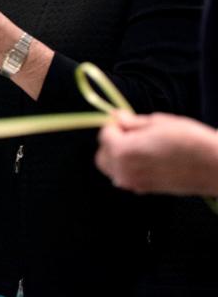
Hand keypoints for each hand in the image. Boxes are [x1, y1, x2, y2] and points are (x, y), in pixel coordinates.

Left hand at [95, 111, 217, 195]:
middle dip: (112, 142)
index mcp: (123, 151)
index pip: (104, 134)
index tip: (127, 120)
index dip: (115, 124)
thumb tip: (116, 116)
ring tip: (141, 145)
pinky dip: (130, 167)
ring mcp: (134, 184)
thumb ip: (132, 122)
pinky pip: (126, 177)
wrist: (215, 166)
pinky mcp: (146, 190)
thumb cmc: (190, 141)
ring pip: (112, 168)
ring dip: (118, 156)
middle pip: (102, 155)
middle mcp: (124, 171)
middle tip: (131, 132)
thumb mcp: (158, 122)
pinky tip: (149, 158)